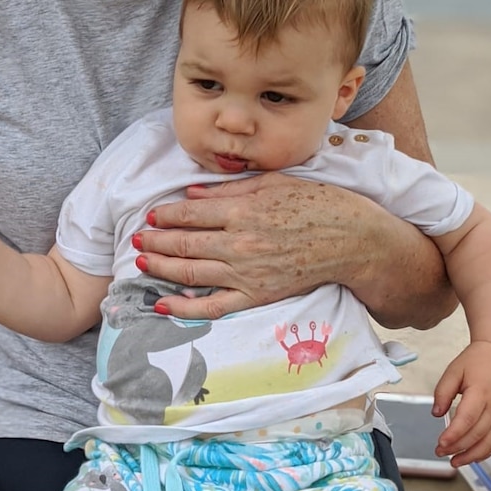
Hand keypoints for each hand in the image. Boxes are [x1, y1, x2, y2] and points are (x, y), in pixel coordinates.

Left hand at [134, 173, 388, 318]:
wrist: (354, 241)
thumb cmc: (320, 204)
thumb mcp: (274, 183)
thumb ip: (230, 190)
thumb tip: (192, 193)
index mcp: (244, 211)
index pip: (191, 212)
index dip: (166, 214)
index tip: (151, 214)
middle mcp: (240, 243)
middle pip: (185, 243)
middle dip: (155, 240)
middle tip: (135, 238)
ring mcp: (247, 274)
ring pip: (192, 272)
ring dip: (161, 267)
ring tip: (140, 262)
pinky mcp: (257, 296)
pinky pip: (214, 307)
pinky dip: (185, 307)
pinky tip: (163, 303)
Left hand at [433, 341, 490, 466]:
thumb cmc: (476, 360)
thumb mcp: (454, 370)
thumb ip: (443, 392)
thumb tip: (436, 414)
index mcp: (480, 392)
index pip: (467, 419)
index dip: (454, 435)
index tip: (440, 443)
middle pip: (477, 434)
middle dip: (458, 447)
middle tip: (440, 452)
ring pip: (489, 442)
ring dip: (472, 456)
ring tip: (455, 462)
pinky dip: (486, 452)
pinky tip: (472, 457)